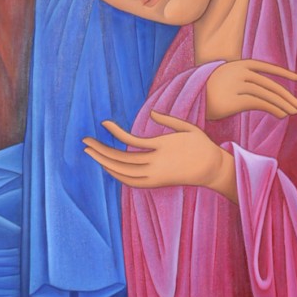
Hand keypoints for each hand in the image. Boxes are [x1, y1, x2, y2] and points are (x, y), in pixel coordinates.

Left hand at [83, 112, 235, 202]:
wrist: (213, 170)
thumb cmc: (202, 146)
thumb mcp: (188, 128)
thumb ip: (169, 120)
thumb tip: (151, 113)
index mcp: (162, 147)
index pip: (131, 141)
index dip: (115, 132)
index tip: (103, 123)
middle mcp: (156, 164)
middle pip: (121, 159)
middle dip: (101, 150)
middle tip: (84, 142)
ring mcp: (155, 175)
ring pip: (123, 172)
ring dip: (105, 162)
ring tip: (91, 152)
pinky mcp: (156, 183)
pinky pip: (131, 181)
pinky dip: (117, 175)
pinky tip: (107, 166)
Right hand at [206, 58, 296, 120]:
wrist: (188, 97)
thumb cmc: (208, 90)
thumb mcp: (226, 78)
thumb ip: (245, 80)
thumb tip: (268, 93)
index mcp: (238, 64)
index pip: (266, 66)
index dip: (283, 73)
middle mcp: (239, 72)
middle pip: (269, 84)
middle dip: (286, 95)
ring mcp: (237, 85)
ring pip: (267, 95)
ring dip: (282, 105)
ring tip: (292, 112)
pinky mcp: (235, 99)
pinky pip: (260, 104)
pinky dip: (274, 109)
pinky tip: (282, 115)